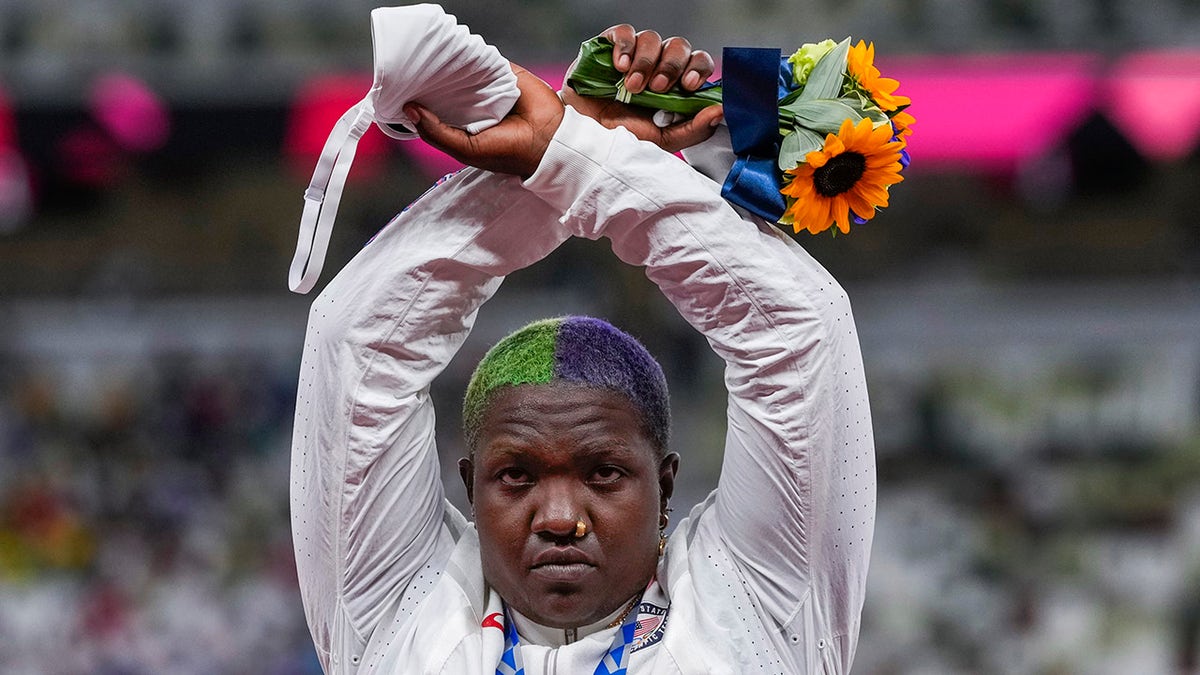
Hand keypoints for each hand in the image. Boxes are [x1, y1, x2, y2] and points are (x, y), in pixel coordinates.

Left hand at [403, 64, 563, 177]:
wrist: (548, 141)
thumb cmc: (507, 151)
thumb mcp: (465, 149)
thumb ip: (437, 133)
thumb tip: (411, 109)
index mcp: (463, 125)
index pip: (436, 108)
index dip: (420, 101)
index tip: (404, 92)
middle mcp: (474, 106)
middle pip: (446, 88)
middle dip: (431, 83)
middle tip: (413, 74)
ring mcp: (488, 88)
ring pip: (462, 72)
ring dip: (449, 68)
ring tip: (430, 63)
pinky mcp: (504, 74)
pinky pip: (484, 61)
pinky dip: (471, 58)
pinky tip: (456, 57)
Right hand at [562, 25, 723, 152]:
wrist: (580, 137)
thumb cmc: (620, 138)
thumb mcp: (660, 141)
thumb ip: (692, 129)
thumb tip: (720, 112)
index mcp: (674, 84)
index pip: (697, 63)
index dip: (697, 69)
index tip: (689, 86)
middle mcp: (656, 65)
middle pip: (679, 46)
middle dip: (671, 66)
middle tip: (657, 88)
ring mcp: (633, 54)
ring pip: (653, 38)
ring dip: (645, 62)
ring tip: (632, 86)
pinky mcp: (609, 45)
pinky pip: (625, 32)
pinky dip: (625, 47)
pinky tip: (619, 67)